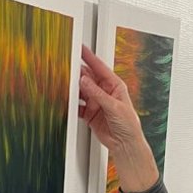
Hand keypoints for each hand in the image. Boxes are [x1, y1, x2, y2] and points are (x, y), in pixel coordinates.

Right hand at [79, 46, 159, 191]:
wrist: (125, 144)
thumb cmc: (128, 125)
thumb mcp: (114, 106)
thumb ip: (97, 94)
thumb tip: (84, 81)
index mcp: (114, 85)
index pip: (99, 67)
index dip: (89, 57)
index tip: (80, 48)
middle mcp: (104, 92)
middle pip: (88, 78)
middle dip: (77, 73)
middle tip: (66, 67)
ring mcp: (96, 102)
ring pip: (81, 91)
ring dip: (73, 88)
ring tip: (63, 83)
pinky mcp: (89, 113)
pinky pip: (78, 105)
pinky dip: (71, 103)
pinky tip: (66, 100)